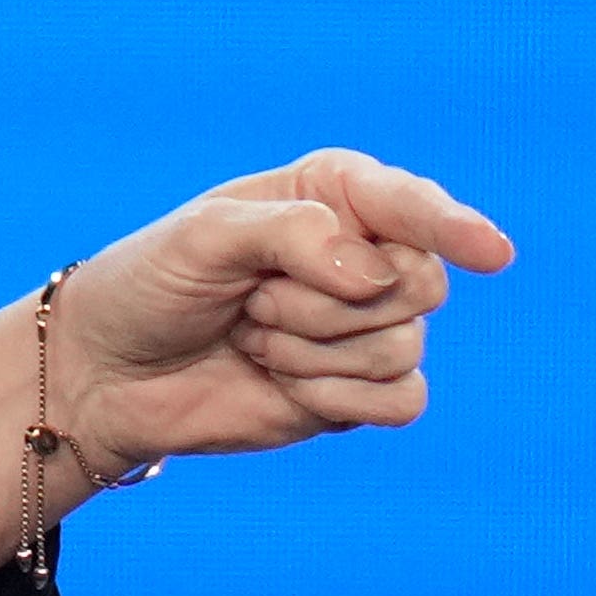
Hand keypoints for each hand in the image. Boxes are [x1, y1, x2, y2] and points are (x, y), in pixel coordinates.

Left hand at [0, 147, 511, 588]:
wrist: (107, 370)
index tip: (489, 254)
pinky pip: (401, 400)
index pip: (415, 206)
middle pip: (419, 285)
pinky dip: (335, 397)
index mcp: (340, 195)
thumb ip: (291, 232)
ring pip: (400, 345)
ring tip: (252, 336)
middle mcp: (370, 256)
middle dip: (323, 302)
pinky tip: (279, 380)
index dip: (454, 227)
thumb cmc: (151, 284)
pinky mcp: (361, 391)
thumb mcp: (204, 237)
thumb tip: (373, 274)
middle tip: (252, 300)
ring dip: (310, 350)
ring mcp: (370, 326)